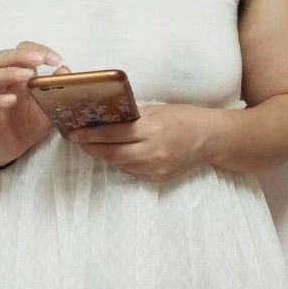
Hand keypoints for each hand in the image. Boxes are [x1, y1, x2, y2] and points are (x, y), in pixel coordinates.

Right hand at [0, 40, 71, 165]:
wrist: (12, 147)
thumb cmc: (30, 121)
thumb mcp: (49, 105)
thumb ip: (56, 88)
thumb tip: (65, 70)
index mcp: (20, 75)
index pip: (22, 51)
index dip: (38, 50)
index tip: (56, 60)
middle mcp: (5, 82)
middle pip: (3, 57)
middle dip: (21, 55)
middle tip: (39, 60)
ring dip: (10, 72)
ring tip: (29, 75)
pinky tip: (12, 100)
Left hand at [66, 103, 210, 182]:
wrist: (211, 139)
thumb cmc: (185, 117)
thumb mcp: (157, 110)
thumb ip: (133, 116)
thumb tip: (107, 117)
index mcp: (151, 129)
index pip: (113, 133)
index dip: (91, 134)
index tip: (75, 132)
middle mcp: (152, 151)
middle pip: (112, 153)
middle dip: (92, 147)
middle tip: (79, 141)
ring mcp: (155, 168)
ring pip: (121, 164)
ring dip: (105, 155)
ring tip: (94, 146)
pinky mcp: (158, 178)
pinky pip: (133, 171)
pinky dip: (123, 162)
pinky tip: (118, 154)